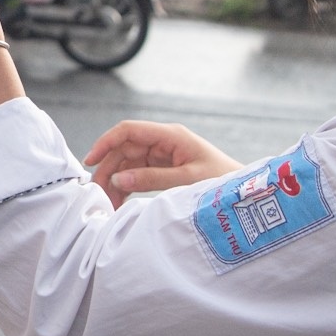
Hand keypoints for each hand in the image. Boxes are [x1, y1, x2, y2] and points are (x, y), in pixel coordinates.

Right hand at [84, 120, 243, 208]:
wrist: (244, 193)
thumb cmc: (222, 181)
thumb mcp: (187, 181)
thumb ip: (152, 179)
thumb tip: (119, 178)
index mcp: (170, 136)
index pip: (128, 131)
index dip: (106, 143)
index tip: (91, 161)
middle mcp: (163, 142)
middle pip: (124, 150)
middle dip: (109, 171)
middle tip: (99, 195)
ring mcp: (163, 156)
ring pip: (128, 164)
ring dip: (115, 182)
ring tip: (108, 205)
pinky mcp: (163, 169)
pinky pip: (137, 174)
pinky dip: (126, 187)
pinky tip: (119, 202)